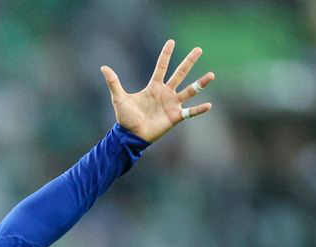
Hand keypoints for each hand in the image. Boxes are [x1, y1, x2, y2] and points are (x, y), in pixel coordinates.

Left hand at [100, 39, 214, 142]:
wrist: (131, 136)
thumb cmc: (125, 118)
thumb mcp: (119, 98)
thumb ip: (114, 83)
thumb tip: (103, 67)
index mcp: (153, 87)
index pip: (161, 67)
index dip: (166, 55)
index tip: (171, 41)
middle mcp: (165, 93)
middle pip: (180, 74)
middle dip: (189, 62)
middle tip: (199, 49)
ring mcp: (172, 104)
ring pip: (190, 90)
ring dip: (200, 83)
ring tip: (212, 75)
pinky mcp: (175, 116)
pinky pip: (190, 112)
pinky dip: (199, 109)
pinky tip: (209, 105)